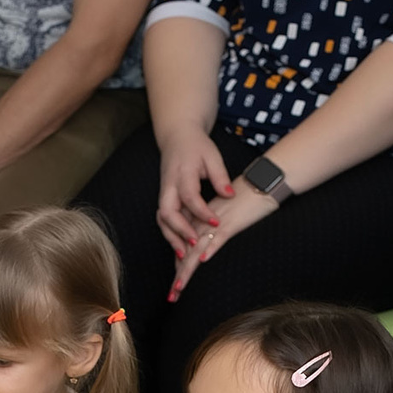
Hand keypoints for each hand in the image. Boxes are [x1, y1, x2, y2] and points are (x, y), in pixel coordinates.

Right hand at [155, 129, 232, 257]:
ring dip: (171, 237)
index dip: (202, 212)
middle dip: (179, 230)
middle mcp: (169, 186)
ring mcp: (164, 194)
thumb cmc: (198, 147)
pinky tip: (182, 246)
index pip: (189, 196)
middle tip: (194, 243)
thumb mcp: (213, 157)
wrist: (178, 138)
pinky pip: (164, 220)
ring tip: (183, 254)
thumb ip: (220, 177)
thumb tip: (230, 195)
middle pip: (168, 212)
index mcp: (182, 174)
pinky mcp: (165, 200)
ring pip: (162, 219)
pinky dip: (171, 234)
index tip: (216, 223)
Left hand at [170, 185, 277, 301]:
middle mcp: (202, 225)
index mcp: (199, 223)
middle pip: (186, 254)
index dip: (178, 270)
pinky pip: (218, 238)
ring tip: (179, 288)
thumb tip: (206, 252)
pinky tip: (203, 260)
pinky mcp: (230, 223)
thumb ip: (213, 234)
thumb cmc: (245, 203)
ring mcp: (215, 225)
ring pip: (197, 250)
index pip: (184, 250)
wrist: (260, 186)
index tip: (175, 289)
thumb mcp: (224, 220)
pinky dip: (210, 249)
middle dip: (178, 277)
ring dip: (187, 271)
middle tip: (172, 297)